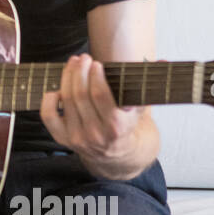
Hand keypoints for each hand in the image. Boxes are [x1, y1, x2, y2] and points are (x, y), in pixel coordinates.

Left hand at [40, 53, 144, 178]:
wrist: (118, 156)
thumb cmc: (129, 126)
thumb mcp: (141, 108)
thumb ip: (149, 84)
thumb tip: (164, 61)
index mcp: (117, 127)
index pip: (100, 97)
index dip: (96, 77)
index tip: (97, 63)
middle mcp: (95, 135)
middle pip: (80, 95)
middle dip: (80, 72)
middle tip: (83, 58)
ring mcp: (77, 138)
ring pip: (65, 101)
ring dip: (67, 78)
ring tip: (74, 64)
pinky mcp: (63, 139)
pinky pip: (48, 116)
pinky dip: (49, 98)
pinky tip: (58, 87)